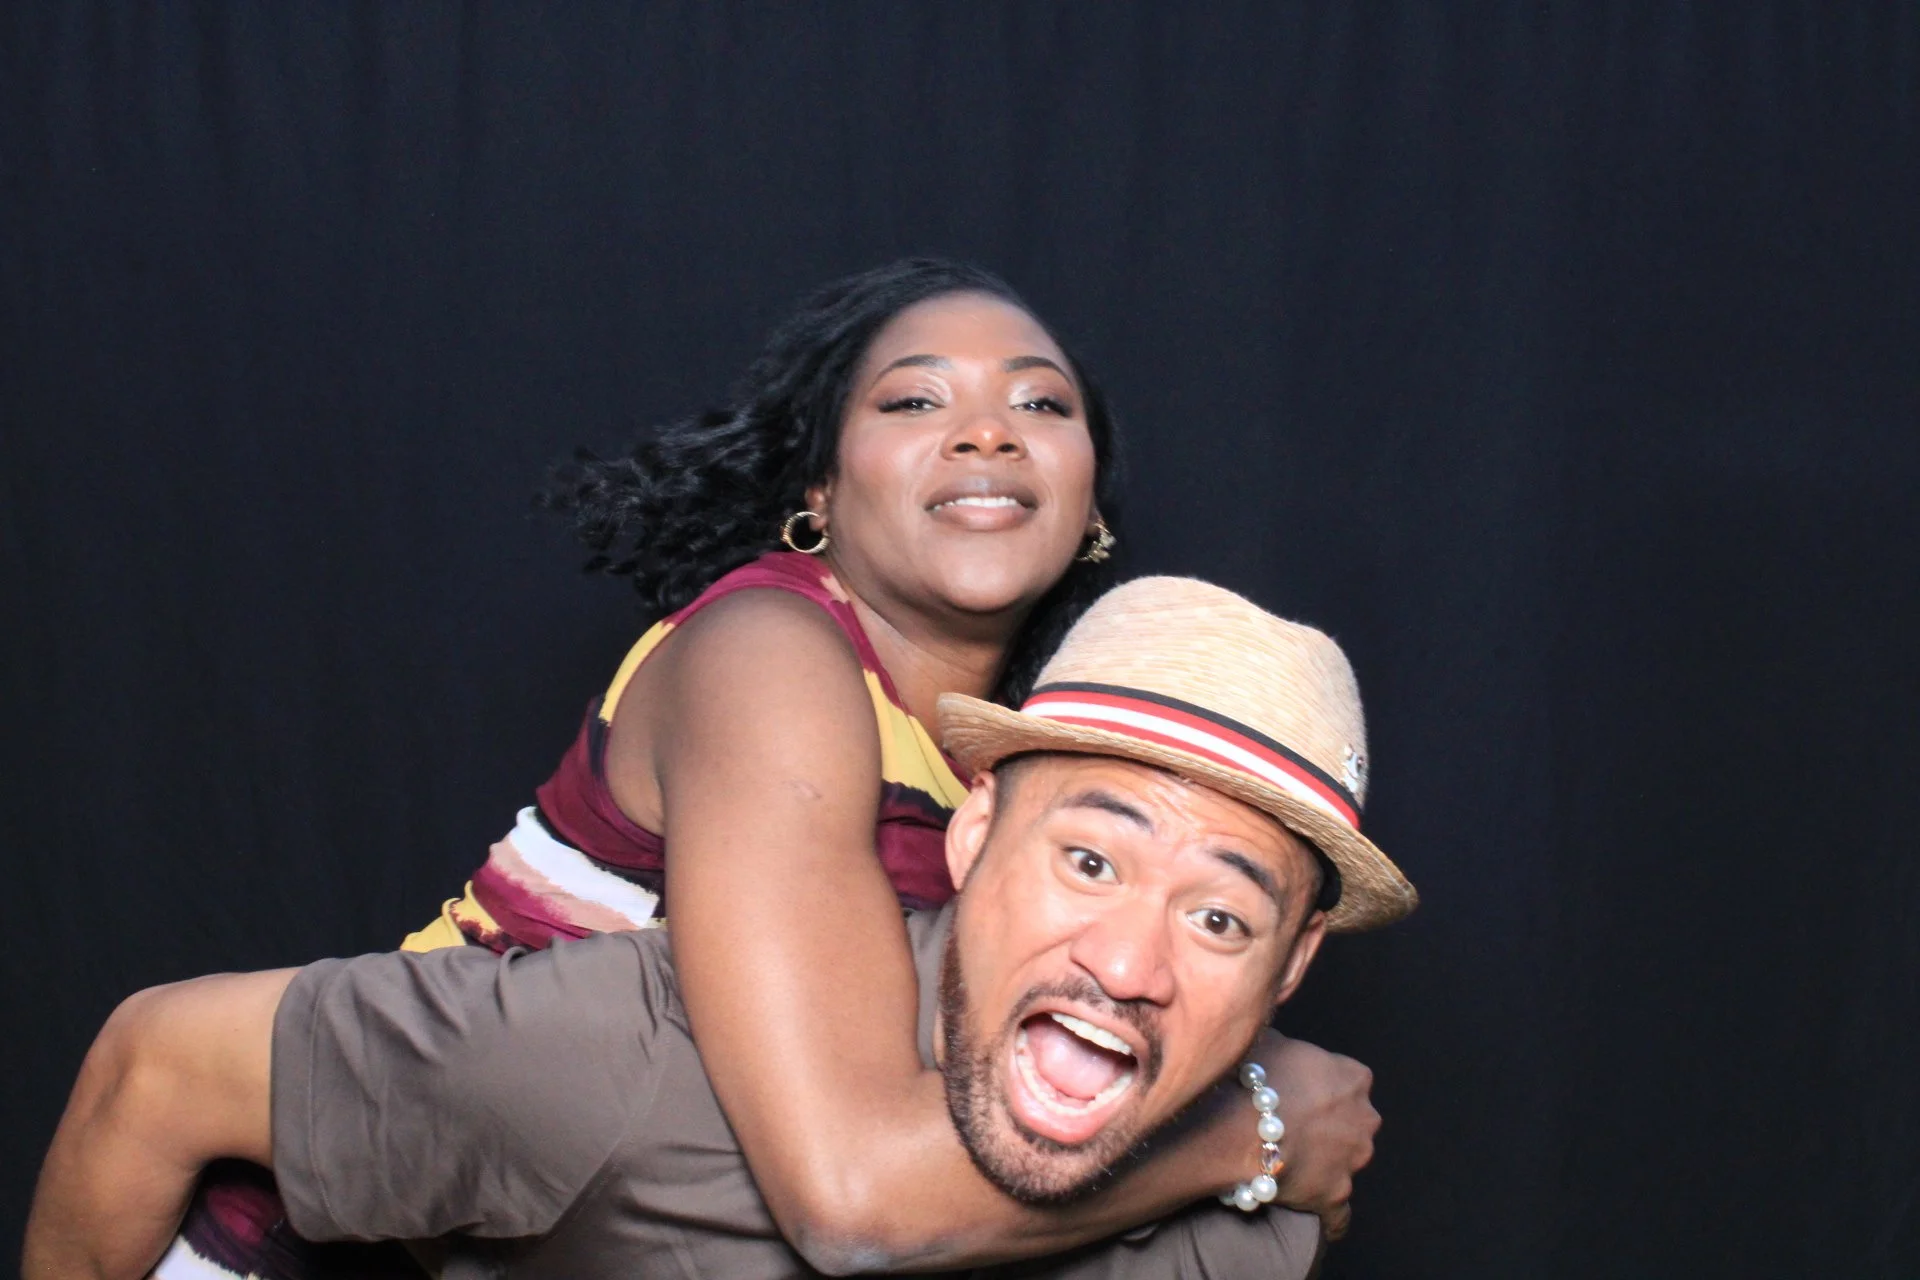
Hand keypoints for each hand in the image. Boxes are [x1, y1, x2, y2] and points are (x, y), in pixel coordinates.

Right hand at [1260, 1034, 1377, 1237]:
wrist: (1240, 1129)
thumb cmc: (1254, 1080)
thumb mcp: (1271, 1041)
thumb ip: (1289, 1047)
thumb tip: (1280, 1046)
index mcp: (1353, 1079)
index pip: (1351, 1080)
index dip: (1325, 1087)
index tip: (1303, 1093)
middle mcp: (1364, 1120)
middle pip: (1355, 1123)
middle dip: (1332, 1127)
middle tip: (1295, 1127)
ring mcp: (1352, 1161)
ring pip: (1346, 1163)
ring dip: (1326, 1165)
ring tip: (1291, 1165)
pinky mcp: (1335, 1196)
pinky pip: (1339, 1215)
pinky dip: (1330, 1217)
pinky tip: (1316, 1215)